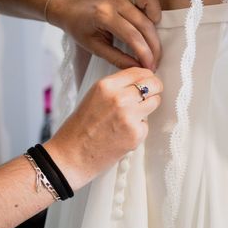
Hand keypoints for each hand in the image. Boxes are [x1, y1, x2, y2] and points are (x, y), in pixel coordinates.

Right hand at [44, 67, 161, 189]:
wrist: (72, 156)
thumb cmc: (80, 127)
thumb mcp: (94, 97)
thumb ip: (116, 87)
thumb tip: (141, 81)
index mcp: (106, 86)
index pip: (139, 72)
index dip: (147, 76)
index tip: (149, 81)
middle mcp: (119, 98)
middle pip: (153, 84)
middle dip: (155, 88)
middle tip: (152, 94)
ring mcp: (129, 117)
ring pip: (155, 102)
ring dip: (148, 107)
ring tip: (132, 116)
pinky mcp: (136, 134)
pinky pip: (146, 124)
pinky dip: (139, 128)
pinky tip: (123, 134)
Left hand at [50, 0, 162, 70]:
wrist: (69, 7)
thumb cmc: (78, 27)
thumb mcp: (93, 47)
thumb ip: (116, 58)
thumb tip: (137, 68)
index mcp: (104, 15)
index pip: (133, 36)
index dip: (145, 54)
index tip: (150, 67)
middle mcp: (115, 1)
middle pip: (144, 24)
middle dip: (154, 46)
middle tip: (155, 61)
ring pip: (149, 2)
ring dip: (156, 22)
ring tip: (153, 39)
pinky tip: (152, 14)